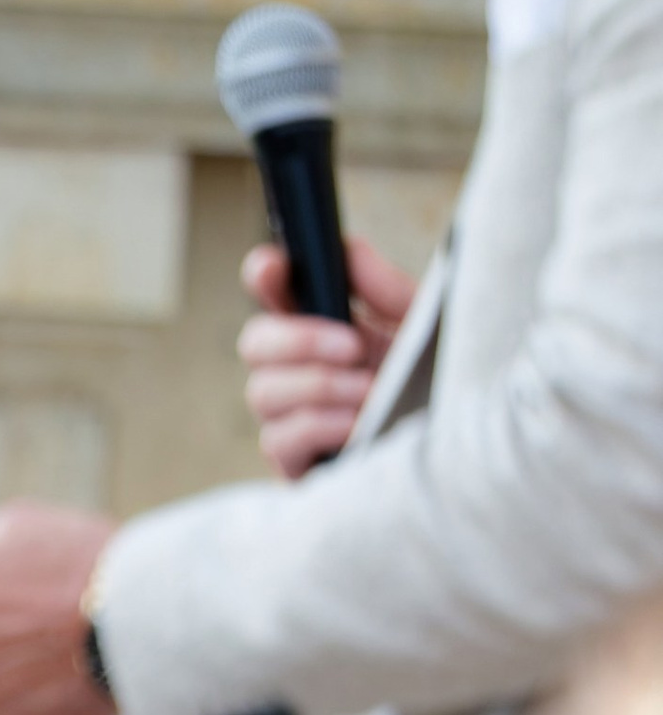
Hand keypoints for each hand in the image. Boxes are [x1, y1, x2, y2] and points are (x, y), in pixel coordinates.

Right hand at [237, 234, 419, 479]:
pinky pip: (279, 439)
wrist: (460, 455)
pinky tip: (357, 423)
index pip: (274, 295)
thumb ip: (384, 290)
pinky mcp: (296, 466)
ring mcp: (292, 420)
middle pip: (254, 342)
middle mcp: (299, 374)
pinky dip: (318, 425)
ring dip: (318, 385)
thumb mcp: (422, 331)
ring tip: (369, 390)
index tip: (275, 266)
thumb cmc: (438, 388)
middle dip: (298, 340)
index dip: (264, 276)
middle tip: (354, 346)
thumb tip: (348, 248)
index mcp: (326, 331)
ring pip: (262, 391)